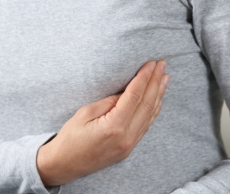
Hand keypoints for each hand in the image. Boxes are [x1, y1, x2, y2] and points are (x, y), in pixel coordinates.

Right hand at [36, 60, 169, 186]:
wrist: (65, 165)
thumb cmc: (70, 138)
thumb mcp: (85, 113)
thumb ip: (109, 102)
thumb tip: (126, 92)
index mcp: (114, 126)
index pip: (134, 96)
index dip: (144, 78)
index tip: (151, 64)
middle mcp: (127, 137)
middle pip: (147, 104)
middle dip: (156, 82)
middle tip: (162, 65)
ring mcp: (130, 145)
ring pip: (150, 115)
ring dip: (158, 95)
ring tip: (164, 78)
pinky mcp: (129, 148)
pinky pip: (146, 125)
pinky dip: (153, 110)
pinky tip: (157, 99)